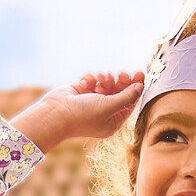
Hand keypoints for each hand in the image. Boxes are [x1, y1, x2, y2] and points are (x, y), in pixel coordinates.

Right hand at [11, 71, 141, 150]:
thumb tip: (140, 87)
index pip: (130, 103)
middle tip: (123, 74)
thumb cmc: (83, 115)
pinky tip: (86, 82)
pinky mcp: (82, 92)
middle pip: (120, 93)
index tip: (140, 75)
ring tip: (102, 78)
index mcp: (113, 121)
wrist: (55, 113)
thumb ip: (127, 96)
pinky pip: (93, 81)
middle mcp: (104, 112)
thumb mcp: (110, 106)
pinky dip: (91, 79)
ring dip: (106, 79)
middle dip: (122, 82)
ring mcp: (92, 102)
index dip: (136, 89)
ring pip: (107, 85)